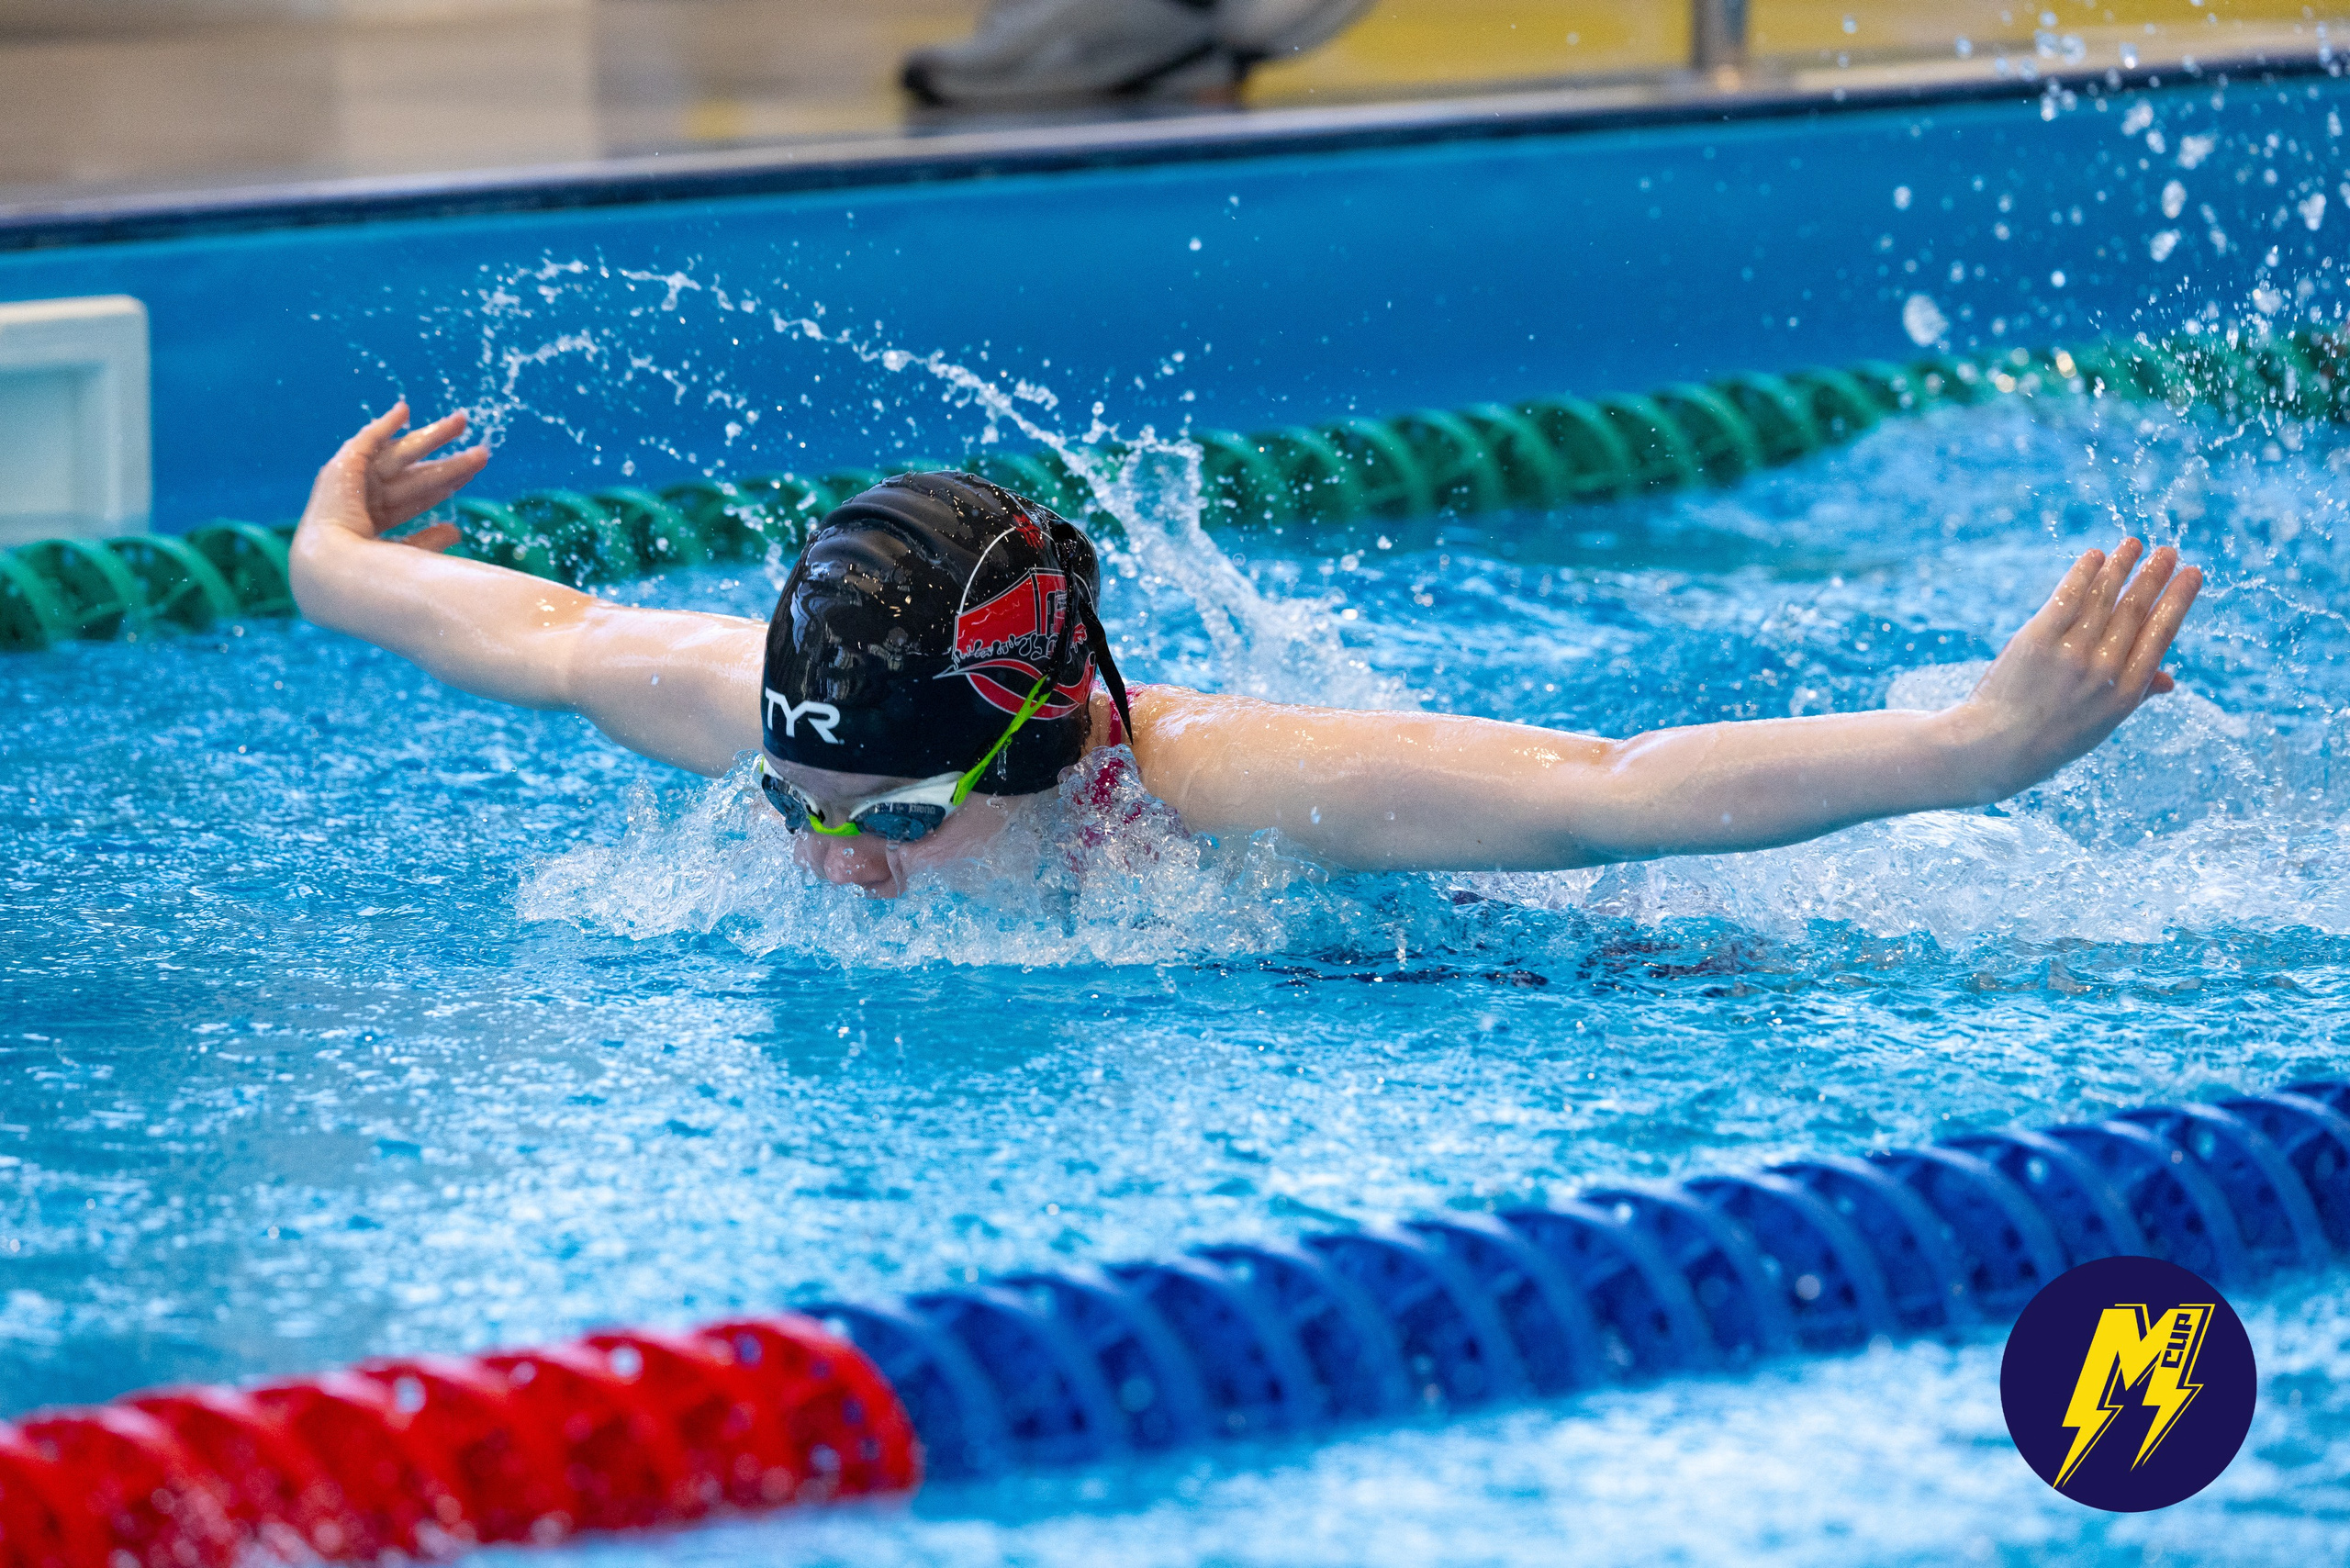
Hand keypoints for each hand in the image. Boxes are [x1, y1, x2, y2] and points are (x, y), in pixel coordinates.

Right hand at [294, 402, 488, 553]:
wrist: (334, 569)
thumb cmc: (367, 574)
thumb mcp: (405, 557)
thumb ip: (428, 542)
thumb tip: (457, 530)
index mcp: (373, 523)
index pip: (417, 499)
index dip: (446, 486)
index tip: (472, 476)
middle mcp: (363, 499)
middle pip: (416, 474)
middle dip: (449, 462)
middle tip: (483, 451)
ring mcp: (352, 481)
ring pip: (403, 455)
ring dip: (432, 438)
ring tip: (462, 421)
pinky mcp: (343, 467)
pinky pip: (367, 441)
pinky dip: (384, 425)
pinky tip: (405, 410)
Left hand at [1956, 537, 2202, 797]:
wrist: (1994, 748)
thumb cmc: (2050, 738)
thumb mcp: (2100, 724)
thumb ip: (2134, 695)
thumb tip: (2169, 680)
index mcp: (2126, 693)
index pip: (2160, 635)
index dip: (2178, 601)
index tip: (2192, 574)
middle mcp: (2103, 670)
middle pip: (2135, 611)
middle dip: (2154, 576)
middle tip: (2169, 551)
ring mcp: (2070, 653)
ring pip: (2103, 599)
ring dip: (2122, 566)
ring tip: (2135, 544)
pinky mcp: (2037, 640)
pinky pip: (2066, 598)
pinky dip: (2082, 573)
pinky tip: (2095, 555)